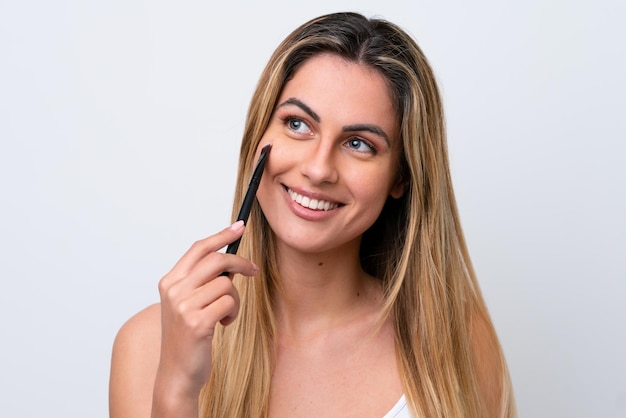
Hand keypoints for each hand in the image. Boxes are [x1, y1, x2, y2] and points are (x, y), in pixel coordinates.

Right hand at [153, 221, 257, 408]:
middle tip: (253, 271)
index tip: (240, 226)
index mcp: (170, 282)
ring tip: (225, 314)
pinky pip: (229, 303)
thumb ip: (202, 281)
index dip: (221, 235)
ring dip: (234, 298)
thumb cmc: (188, 336)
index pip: (198, 248)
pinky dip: (233, 313)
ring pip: (227, 284)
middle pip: (216, 260)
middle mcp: (174, 290)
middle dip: (240, 263)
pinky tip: (223, 324)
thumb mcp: (187, 303)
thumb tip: (232, 261)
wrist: (177, 372)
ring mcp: (183, 306)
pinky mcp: (197, 322)